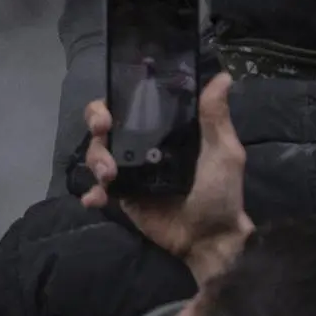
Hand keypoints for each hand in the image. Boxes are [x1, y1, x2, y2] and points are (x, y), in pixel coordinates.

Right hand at [82, 74, 253, 283]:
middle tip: (102, 130)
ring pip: (97, 155)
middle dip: (96, 123)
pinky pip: (99, 190)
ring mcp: (131, 172)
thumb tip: (222, 77)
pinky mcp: (123, 197)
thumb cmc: (221, 192)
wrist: (209, 238)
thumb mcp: (223, 152)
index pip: (133, 106)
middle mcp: (144, 147)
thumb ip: (215, 118)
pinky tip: (94, 199)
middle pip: (106, 126)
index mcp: (166, 130)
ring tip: (109, 175)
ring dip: (96, 160)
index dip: (116, 100)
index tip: (112, 105)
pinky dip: (92, 193)